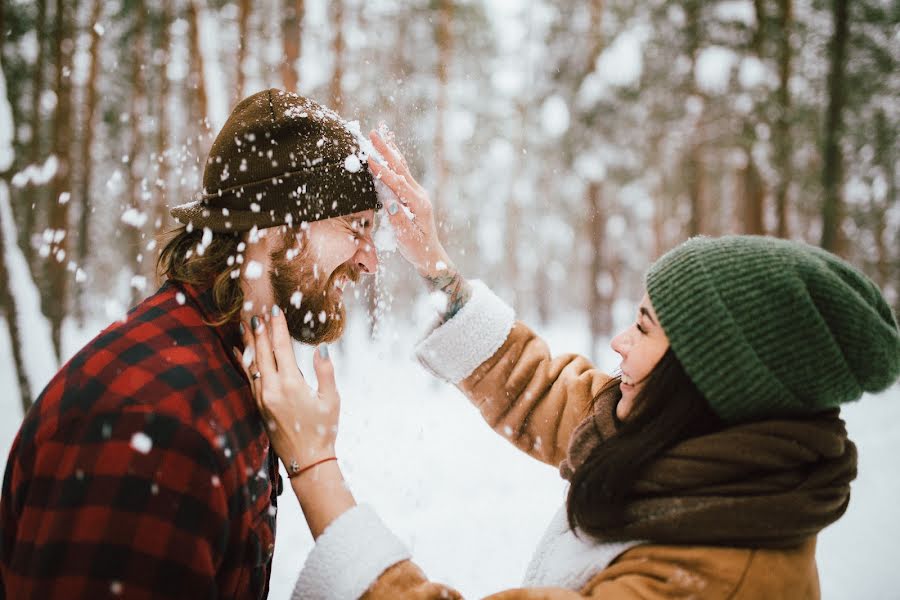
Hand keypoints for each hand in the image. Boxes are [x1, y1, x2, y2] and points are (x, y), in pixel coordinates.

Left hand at [235, 308, 339, 476]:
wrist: (306, 460)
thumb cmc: (324, 430)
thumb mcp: (331, 399)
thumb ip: (325, 371)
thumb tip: (322, 347)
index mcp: (291, 384)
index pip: (281, 347)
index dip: (277, 327)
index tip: (274, 309)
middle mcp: (272, 389)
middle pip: (262, 352)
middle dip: (259, 330)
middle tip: (255, 310)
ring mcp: (262, 398)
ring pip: (252, 363)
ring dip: (249, 342)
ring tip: (244, 324)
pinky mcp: (259, 406)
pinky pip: (248, 378)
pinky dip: (244, 361)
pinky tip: (240, 350)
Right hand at [367, 128, 450, 276]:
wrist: (430, 256)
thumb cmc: (418, 250)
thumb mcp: (407, 238)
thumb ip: (398, 219)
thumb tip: (388, 201)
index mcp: (418, 204)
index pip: (398, 184)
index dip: (382, 171)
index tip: (369, 158)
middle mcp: (419, 194)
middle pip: (400, 168)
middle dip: (386, 149)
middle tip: (374, 132)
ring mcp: (417, 193)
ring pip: (402, 167)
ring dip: (391, 149)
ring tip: (382, 130)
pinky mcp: (413, 195)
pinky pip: (402, 173)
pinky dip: (394, 159)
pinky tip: (389, 149)